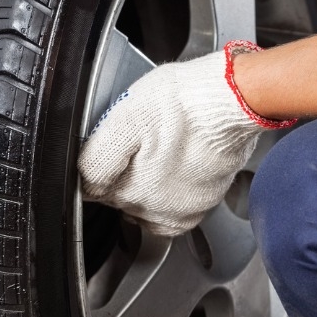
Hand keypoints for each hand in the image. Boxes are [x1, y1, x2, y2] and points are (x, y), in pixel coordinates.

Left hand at [78, 43, 294, 236]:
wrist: (233, 100)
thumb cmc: (185, 101)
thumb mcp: (124, 116)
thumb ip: (95, 157)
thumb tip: (83, 181)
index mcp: (127, 187)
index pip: (93, 189)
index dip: (99, 165)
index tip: (114, 147)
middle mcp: (152, 208)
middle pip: (119, 197)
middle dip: (123, 173)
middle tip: (141, 142)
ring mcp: (178, 210)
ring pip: (144, 206)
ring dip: (145, 186)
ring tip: (159, 153)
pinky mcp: (200, 208)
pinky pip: (171, 216)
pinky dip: (168, 199)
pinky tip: (172, 174)